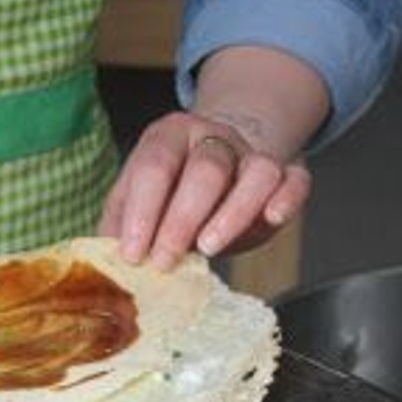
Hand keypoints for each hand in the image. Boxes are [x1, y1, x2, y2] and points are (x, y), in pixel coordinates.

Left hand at [98, 110, 310, 270]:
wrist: (213, 172)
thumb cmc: (166, 195)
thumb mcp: (133, 205)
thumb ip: (120, 229)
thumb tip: (106, 265)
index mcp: (168, 136)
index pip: (155, 166)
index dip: (143, 213)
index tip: (134, 254)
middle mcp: (212, 137)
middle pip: (206, 169)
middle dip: (182, 220)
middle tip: (165, 261)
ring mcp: (251, 154)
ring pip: (256, 172)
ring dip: (233, 213)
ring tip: (208, 247)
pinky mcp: (285, 174)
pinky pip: (294, 180)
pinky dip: (286, 199)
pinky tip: (271, 220)